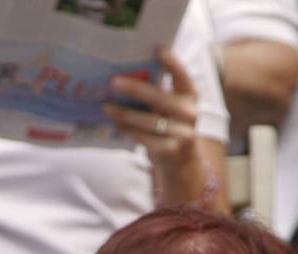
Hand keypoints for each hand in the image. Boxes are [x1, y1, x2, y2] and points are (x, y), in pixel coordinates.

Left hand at [106, 48, 201, 189]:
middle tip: (113, 82)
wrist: (182, 161)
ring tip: (107, 106)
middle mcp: (190, 113)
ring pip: (150, 121)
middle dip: (135, 89)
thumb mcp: (171, 106)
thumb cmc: (170, 125)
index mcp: (191, 95)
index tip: (157, 49)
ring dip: (125, 113)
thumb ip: (158, 92)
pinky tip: (117, 125)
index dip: (172, 62)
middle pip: (160, 98)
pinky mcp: (171, 151)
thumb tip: (127, 74)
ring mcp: (182, 133)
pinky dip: (129, 131)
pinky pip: (145, 139)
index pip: (183, 75)